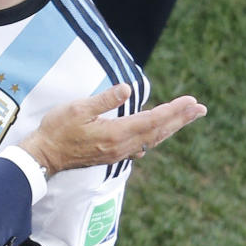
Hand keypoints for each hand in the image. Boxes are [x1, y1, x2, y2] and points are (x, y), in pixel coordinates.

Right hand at [19, 84, 206, 176]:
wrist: (44, 157)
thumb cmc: (57, 130)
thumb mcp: (77, 109)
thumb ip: (104, 100)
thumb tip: (128, 89)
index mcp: (115, 133)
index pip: (152, 120)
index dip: (173, 110)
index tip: (191, 101)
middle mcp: (121, 146)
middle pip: (158, 131)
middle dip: (180, 119)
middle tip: (200, 109)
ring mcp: (117, 153)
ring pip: (152, 140)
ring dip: (171, 128)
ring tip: (187, 118)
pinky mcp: (112, 155)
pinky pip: (141, 146)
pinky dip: (155, 137)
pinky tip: (158, 134)